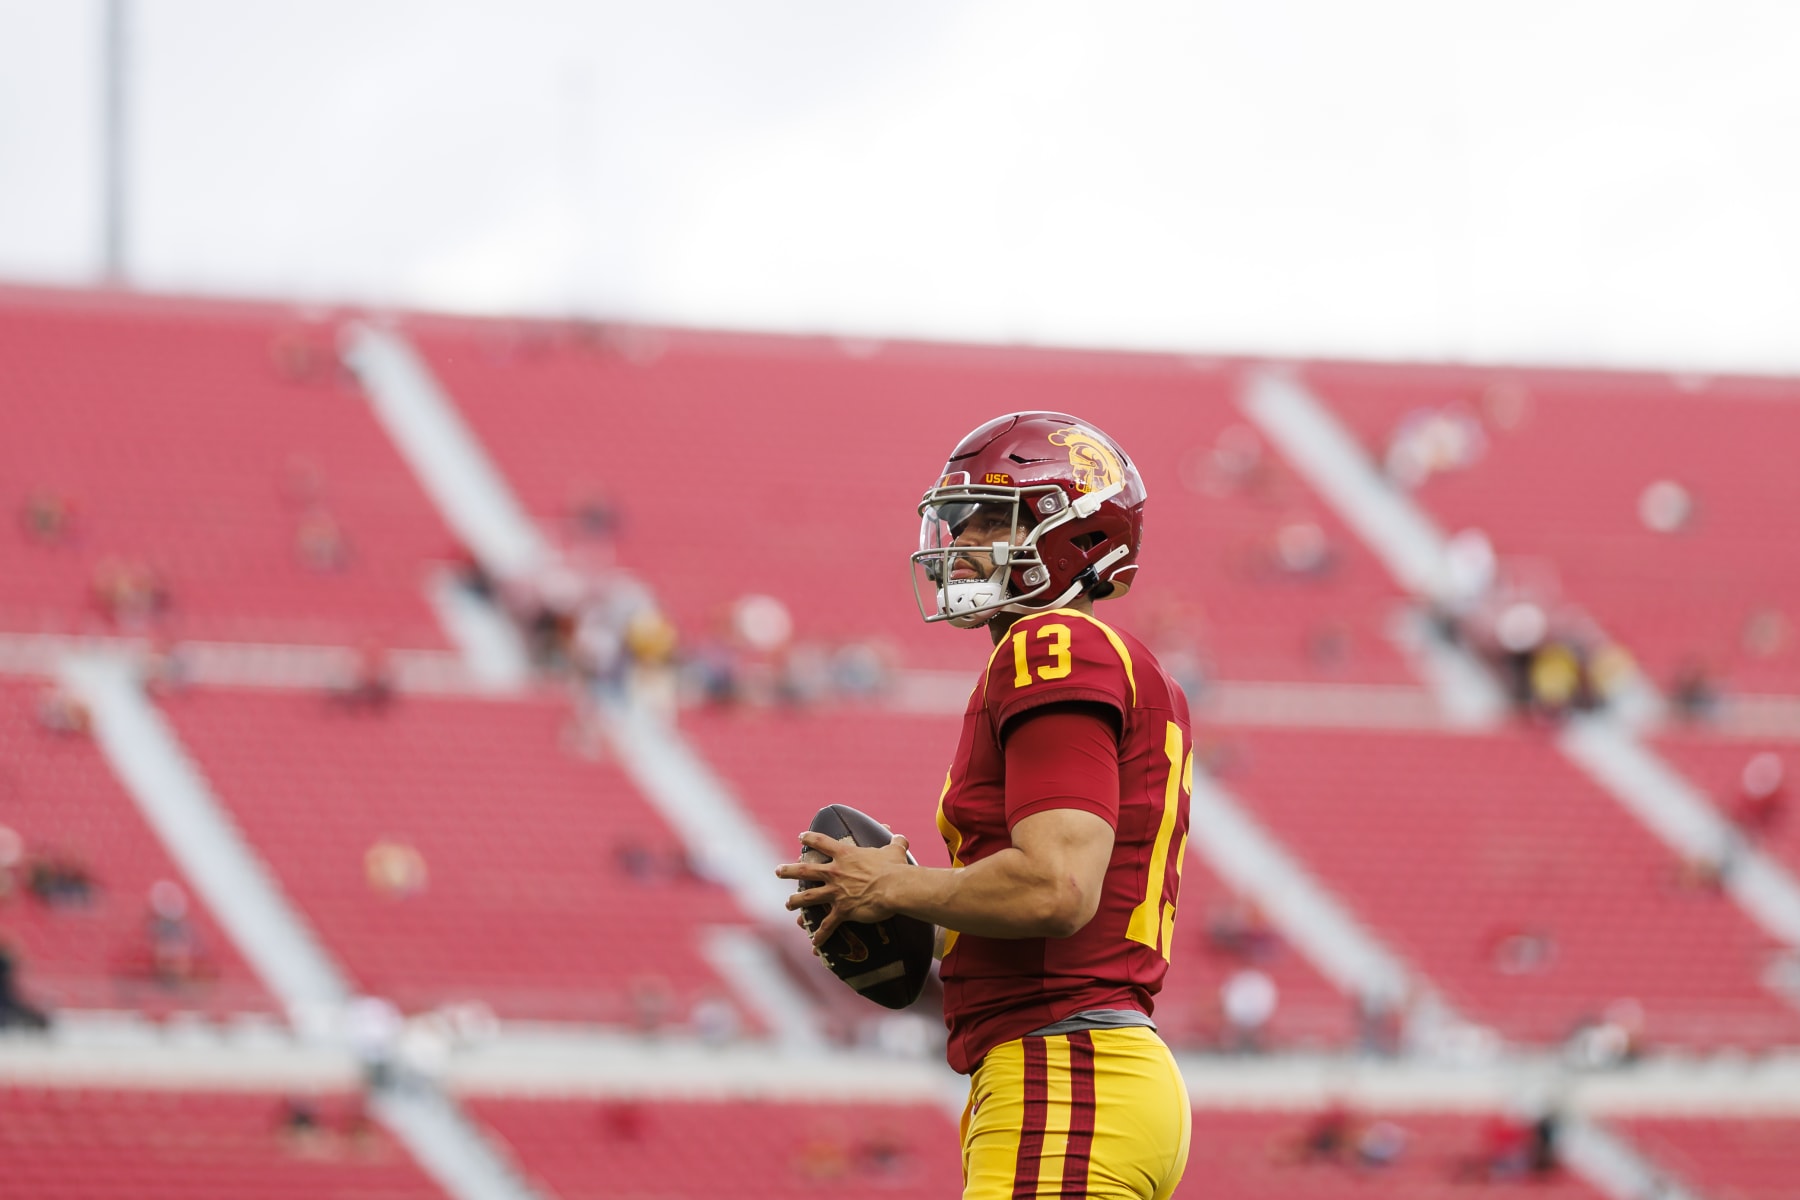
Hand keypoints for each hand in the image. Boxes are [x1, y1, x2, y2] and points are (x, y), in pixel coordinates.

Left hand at [775, 831, 911, 949]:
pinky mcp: (842, 911)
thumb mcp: (895, 851)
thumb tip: (901, 837)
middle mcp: (834, 872)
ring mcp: (836, 892)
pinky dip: (820, 935)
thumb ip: (895, 842)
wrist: (894, 888)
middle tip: (778, 871)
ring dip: (795, 901)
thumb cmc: (894, 868)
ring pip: (808, 897)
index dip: (810, 839)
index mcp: (845, 854)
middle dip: (789, 870)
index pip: (822, 842)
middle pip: (805, 870)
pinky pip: (827, 925)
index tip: (801, 838)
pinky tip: (813, 944)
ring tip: (788, 904)